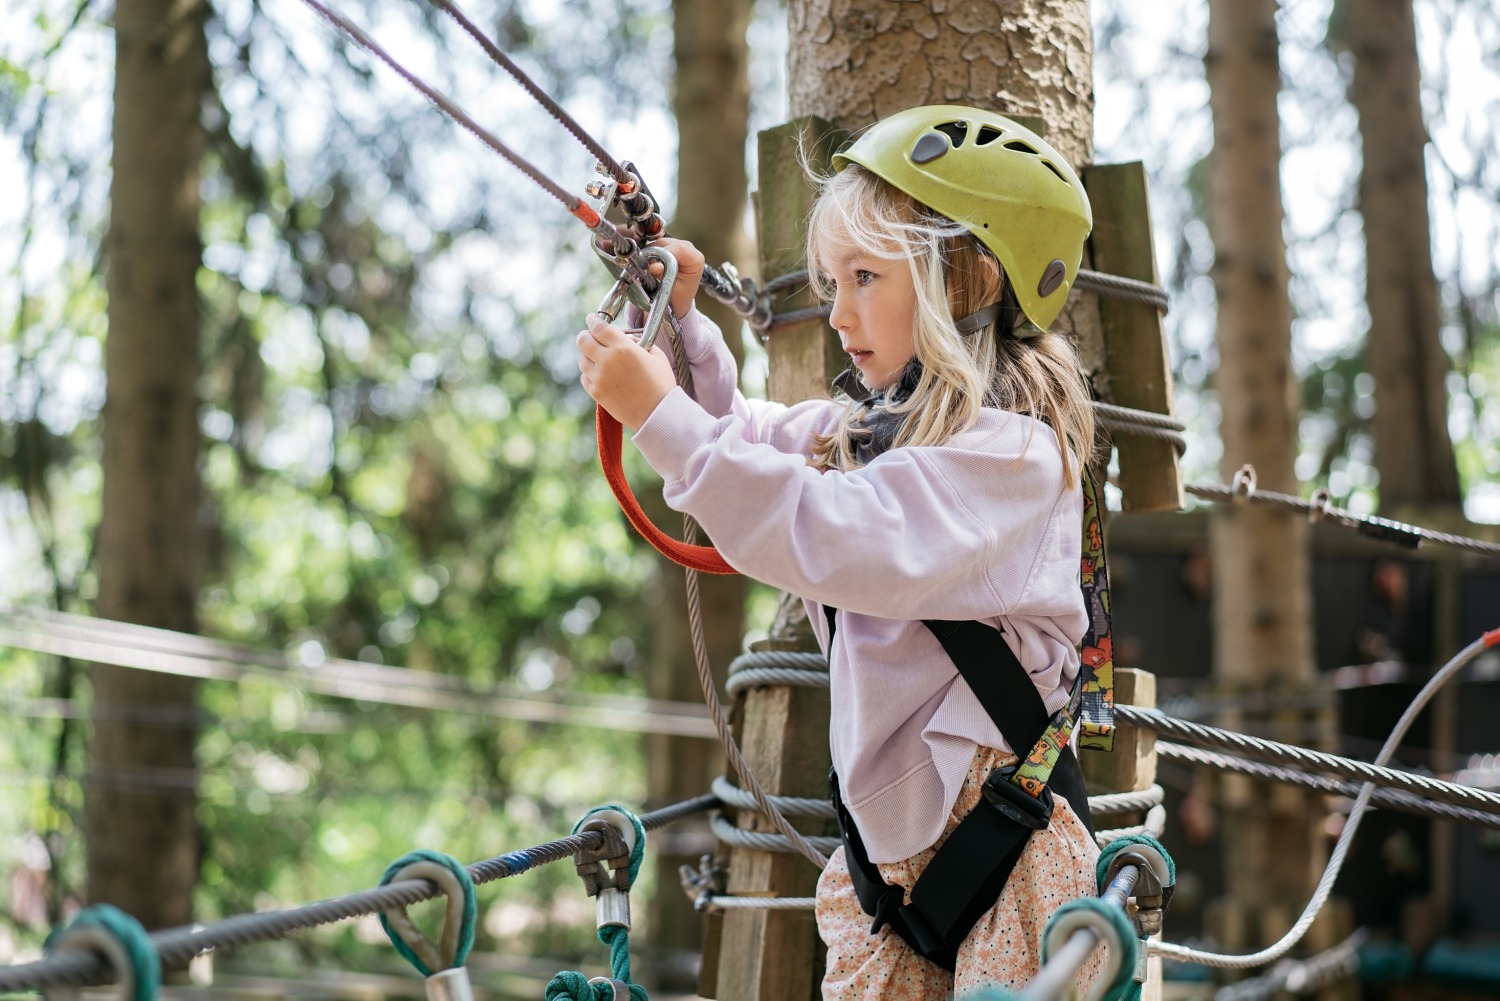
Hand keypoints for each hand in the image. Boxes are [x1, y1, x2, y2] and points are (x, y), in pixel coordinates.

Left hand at [577, 312, 677, 430]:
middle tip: (591, 337)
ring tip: (600, 359)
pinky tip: (601, 375)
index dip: (593, 320)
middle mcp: (607, 360)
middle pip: (583, 341)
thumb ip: (638, 342)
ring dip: (589, 356)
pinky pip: (585, 378)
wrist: (657, 413)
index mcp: (623, 347)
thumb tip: (626, 338)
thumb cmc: (661, 384)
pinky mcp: (596, 393)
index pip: (598, 327)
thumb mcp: (656, 355)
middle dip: (586, 336)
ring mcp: (599, 378)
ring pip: (582, 360)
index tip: (592, 319)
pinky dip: (590, 374)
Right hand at [645, 237, 704, 319]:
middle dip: (654, 254)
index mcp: (695, 259)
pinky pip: (657, 244)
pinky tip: (651, 263)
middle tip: (647, 269)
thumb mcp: (672, 289)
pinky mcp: (671, 245)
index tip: (651, 264)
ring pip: (659, 242)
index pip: (678, 248)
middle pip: (666, 243)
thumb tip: (653, 265)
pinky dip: (651, 253)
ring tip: (650, 269)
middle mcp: (689, 248)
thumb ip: (663, 276)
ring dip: (651, 254)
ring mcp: (679, 244)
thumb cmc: (680, 295)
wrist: (681, 297)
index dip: (662, 254)